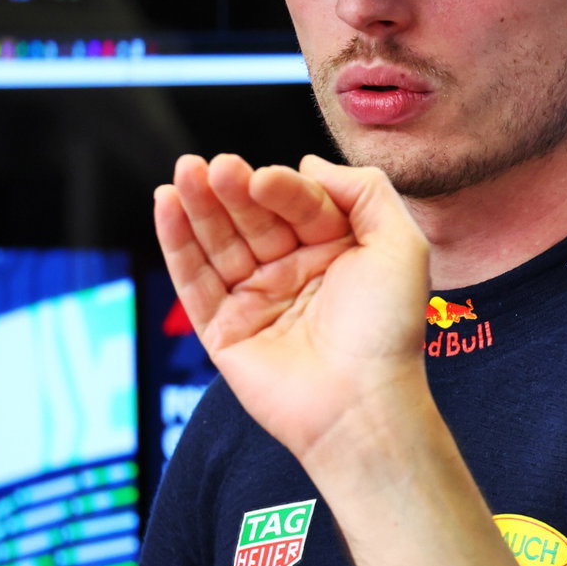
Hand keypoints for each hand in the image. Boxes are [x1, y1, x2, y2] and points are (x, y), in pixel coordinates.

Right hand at [154, 153, 430, 460]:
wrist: (362, 402)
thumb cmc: (389, 327)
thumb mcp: (400, 243)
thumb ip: (365, 191)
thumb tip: (307, 162)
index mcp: (337, 250)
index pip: (300, 203)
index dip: (282, 187)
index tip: (264, 177)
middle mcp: (296, 272)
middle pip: (255, 218)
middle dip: (232, 190)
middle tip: (214, 165)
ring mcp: (258, 300)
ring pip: (220, 243)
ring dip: (198, 206)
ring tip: (185, 172)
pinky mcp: (224, 331)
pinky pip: (194, 282)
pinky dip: (177, 243)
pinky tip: (166, 203)